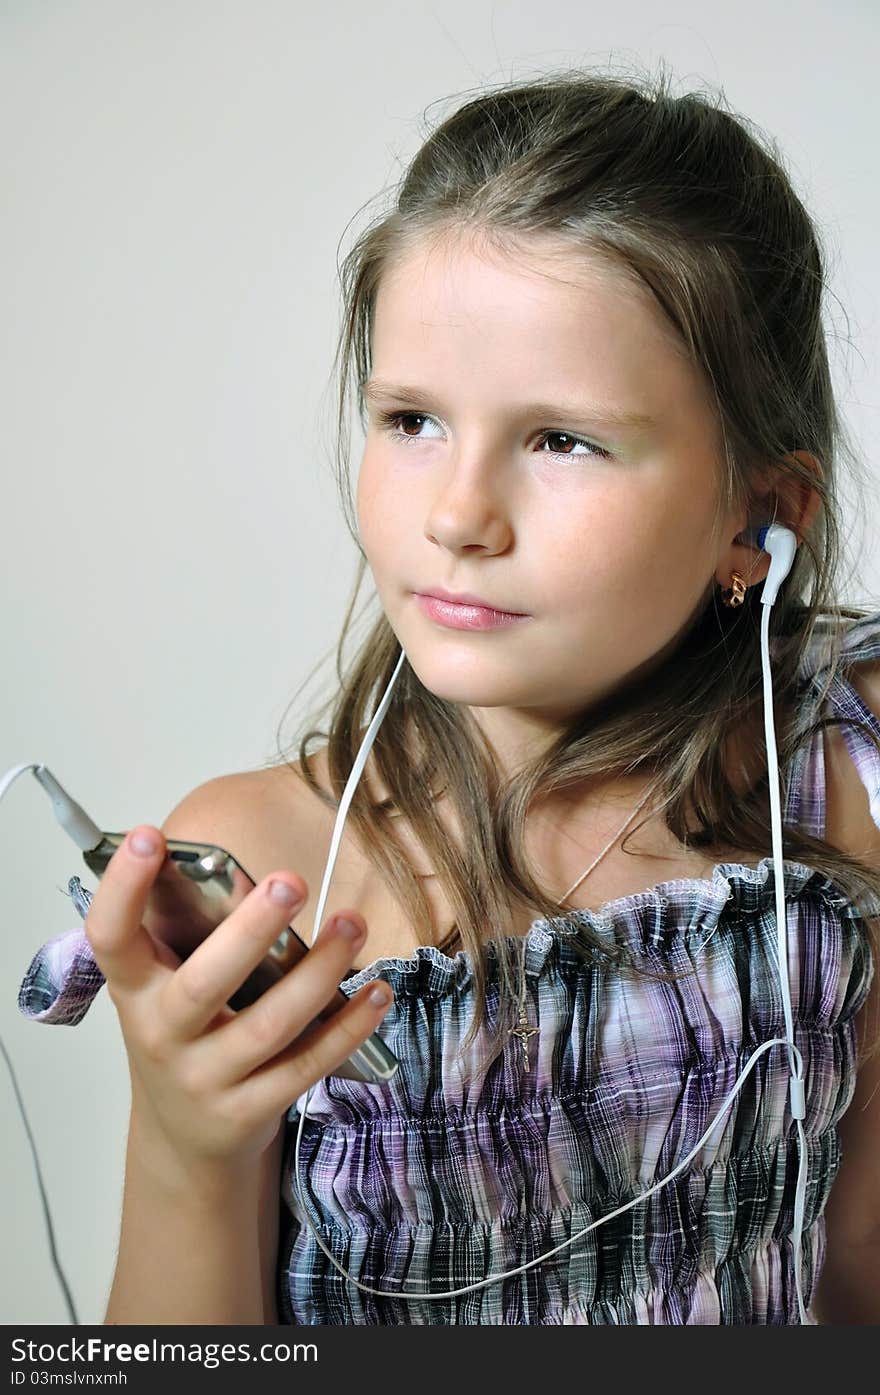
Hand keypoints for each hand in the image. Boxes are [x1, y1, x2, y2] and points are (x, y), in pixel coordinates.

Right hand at [84, 825, 392, 1177]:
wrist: (185, 1139)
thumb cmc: (184, 1035)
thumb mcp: (165, 987)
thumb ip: (194, 935)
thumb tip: (243, 873)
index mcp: (135, 989)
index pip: (111, 936)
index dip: (122, 887)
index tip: (146, 835)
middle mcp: (162, 1035)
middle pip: (204, 984)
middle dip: (250, 930)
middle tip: (291, 881)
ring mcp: (205, 1079)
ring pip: (269, 1026)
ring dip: (318, 973)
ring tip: (352, 925)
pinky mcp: (250, 1111)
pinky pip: (306, 1065)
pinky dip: (346, 1027)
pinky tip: (376, 993)